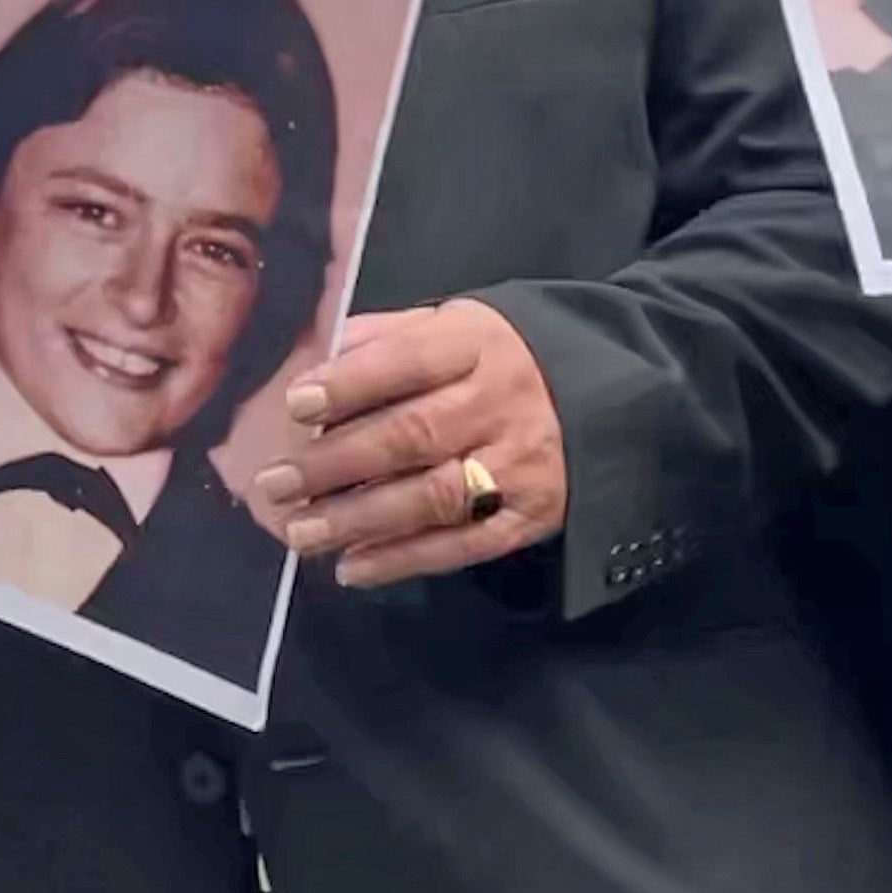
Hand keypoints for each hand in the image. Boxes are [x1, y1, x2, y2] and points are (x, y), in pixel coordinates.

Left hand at [253, 300, 567, 588]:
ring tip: (301, 533)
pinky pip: (464, 545)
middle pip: (411, 435)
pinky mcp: (533, 516)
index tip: (296, 405)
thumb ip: (386, 338)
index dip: (350, 384)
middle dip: (336, 463)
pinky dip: (405, 559)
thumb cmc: (504, 357)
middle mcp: (500, 403)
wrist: (616, 395)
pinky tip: (354, 567)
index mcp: (475, 343)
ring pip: (433, 496)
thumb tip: (314, 360)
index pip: (406, 361)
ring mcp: (520, 464)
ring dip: (360, 520)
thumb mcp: (453, 325)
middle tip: (275, 485)